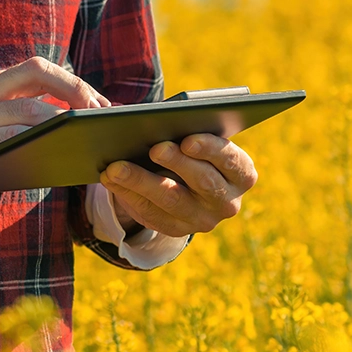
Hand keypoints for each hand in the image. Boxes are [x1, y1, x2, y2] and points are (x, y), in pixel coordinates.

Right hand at [0, 57, 109, 224]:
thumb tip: (53, 138)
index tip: (95, 103)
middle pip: (39, 71)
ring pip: (34, 109)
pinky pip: (16, 141)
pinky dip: (44, 148)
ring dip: (70, 124)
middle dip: (78, 89)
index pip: (34, 70)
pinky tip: (63, 162)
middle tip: (102, 113)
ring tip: (91, 142)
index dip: (71, 82)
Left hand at [100, 134, 257, 237]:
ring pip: (170, 200)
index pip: (232, 161)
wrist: (189, 186)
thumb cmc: (195, 152)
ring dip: (140, 181)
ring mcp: (203, 219)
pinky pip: (150, 213)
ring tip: (116, 167)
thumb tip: (157, 122)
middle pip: (202, 182)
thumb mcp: (200, 142)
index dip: (211, 149)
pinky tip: (109, 179)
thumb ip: (190, 133)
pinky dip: (127, 194)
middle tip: (154, 148)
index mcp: (242, 174)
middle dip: (176, 163)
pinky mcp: (176, 229)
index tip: (188, 139)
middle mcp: (228, 201)